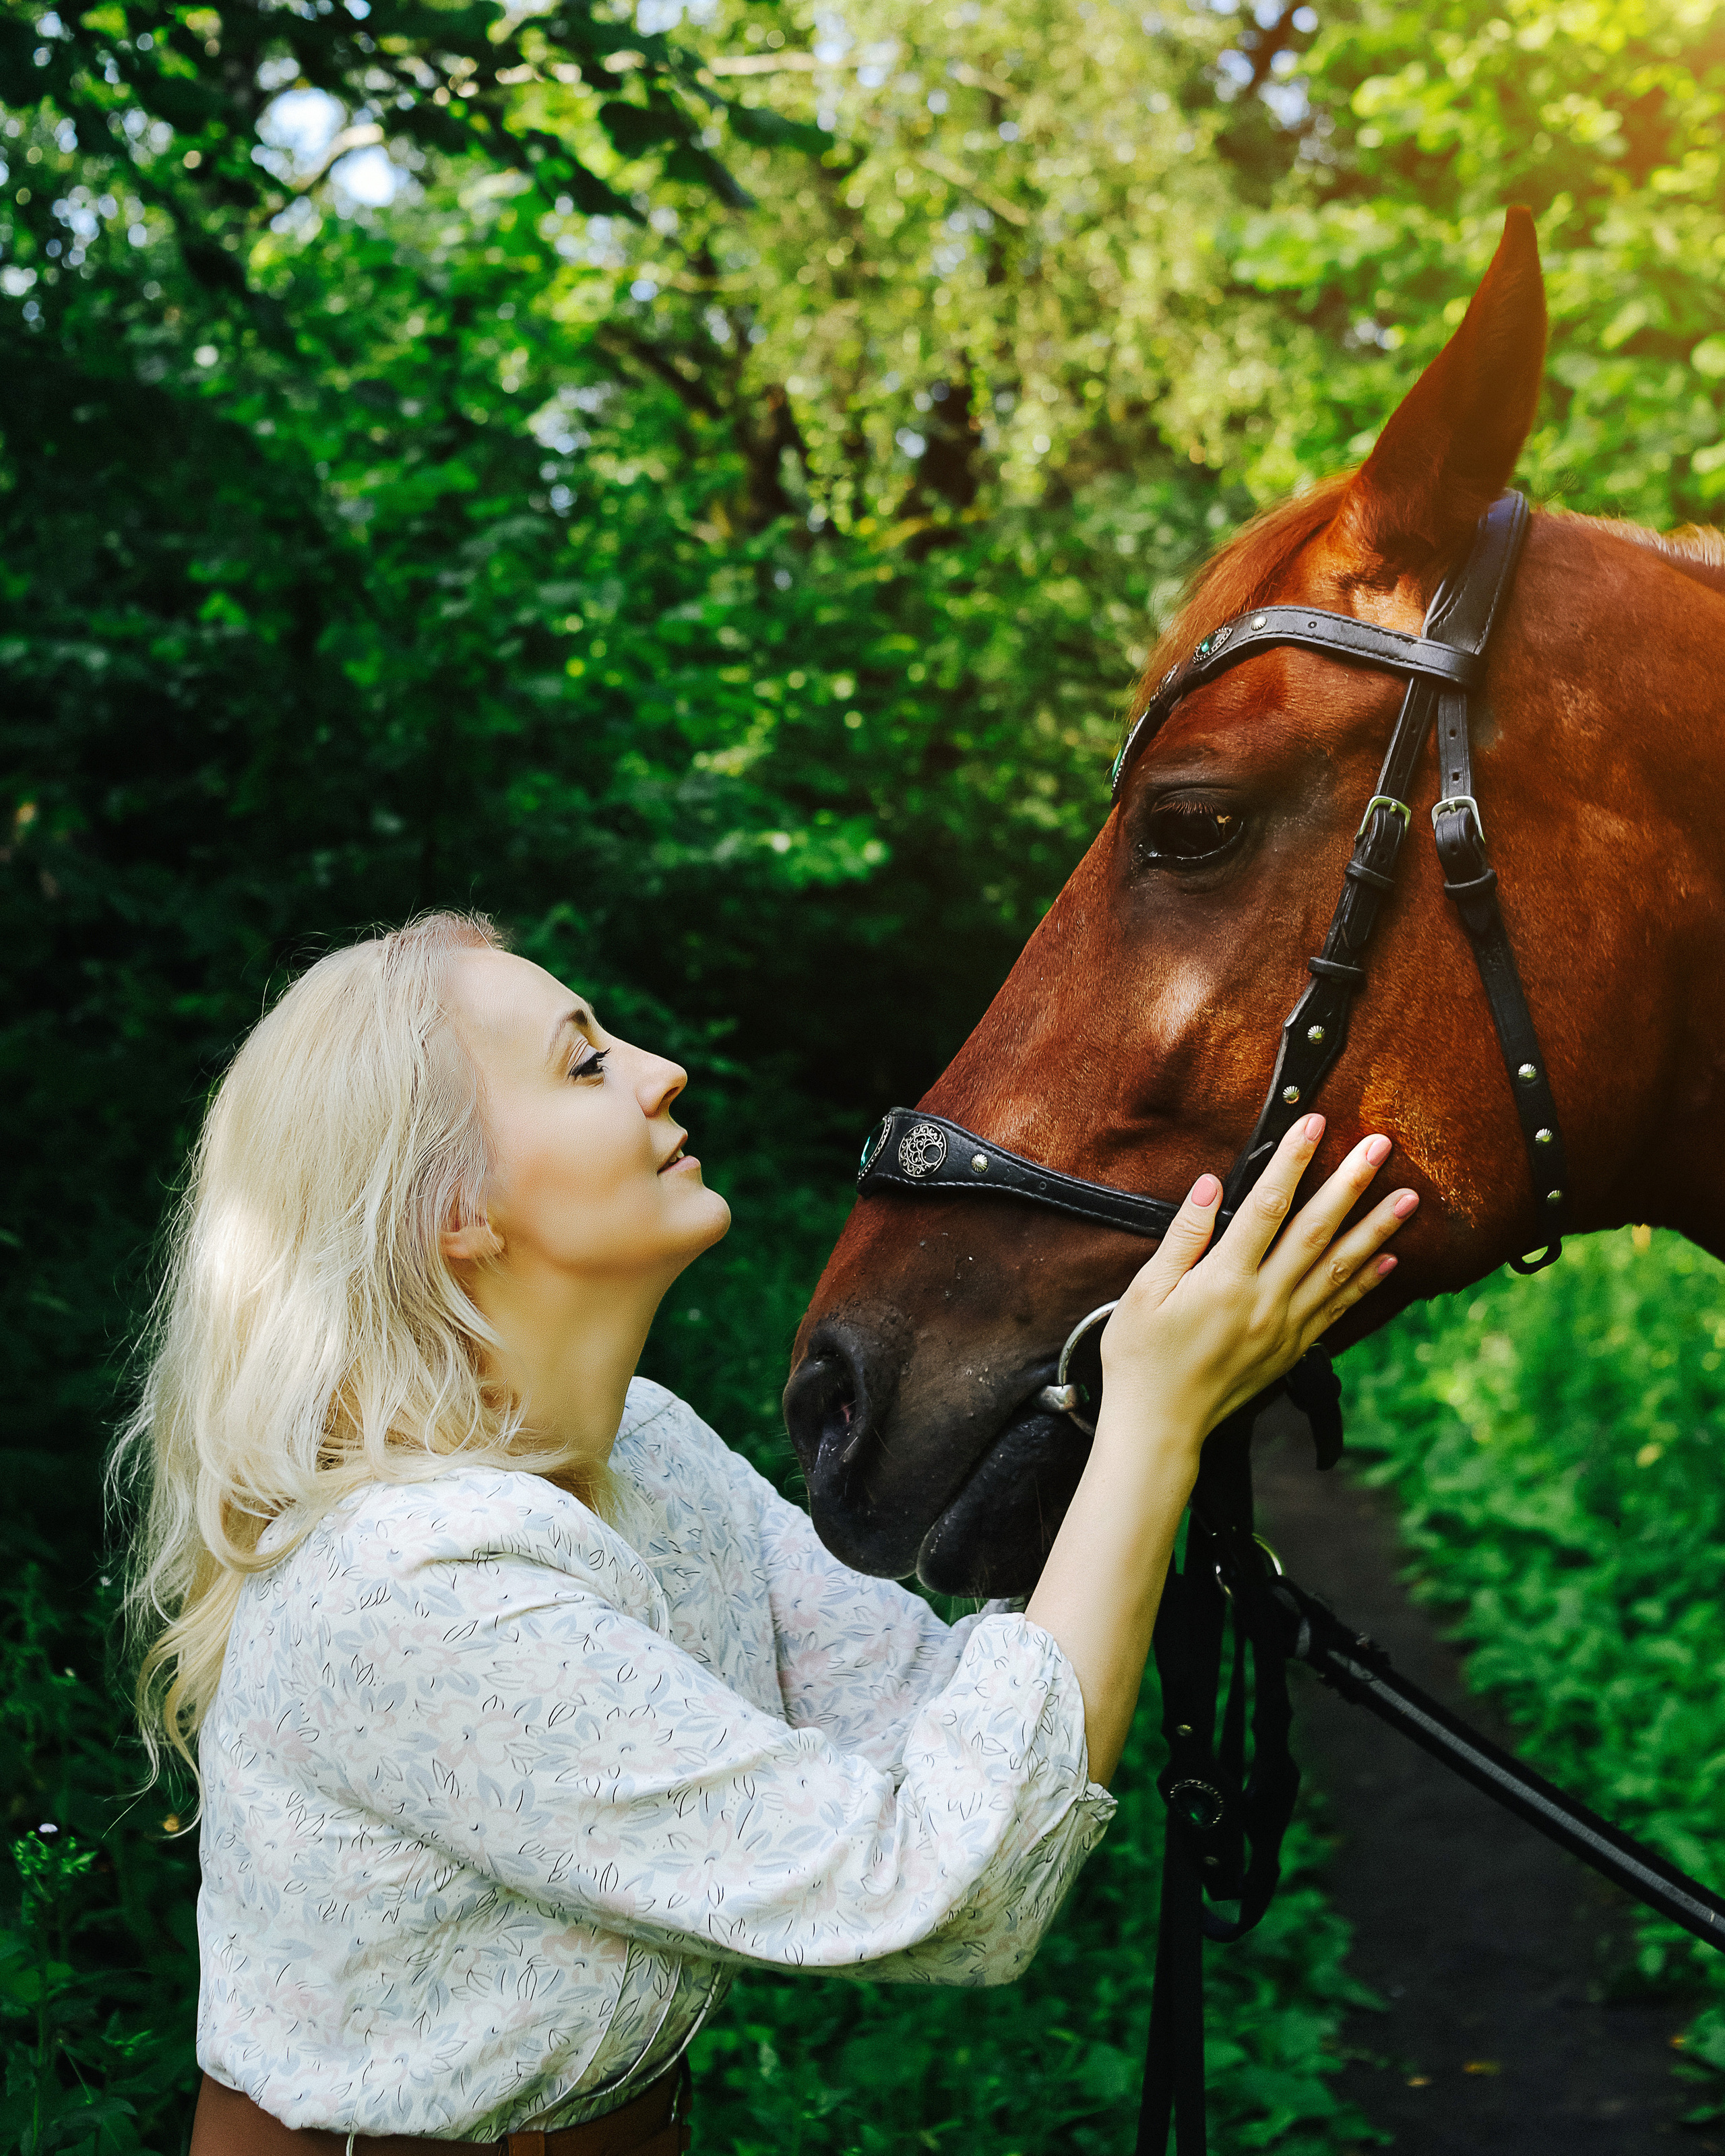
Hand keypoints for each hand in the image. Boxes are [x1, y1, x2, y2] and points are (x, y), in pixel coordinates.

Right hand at [1096, 1113, 1415, 1454]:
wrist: (1161, 1427)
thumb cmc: (1141, 1358)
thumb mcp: (1145, 1292)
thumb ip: (1183, 1237)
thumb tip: (1208, 1185)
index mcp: (1225, 1280)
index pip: (1265, 1206)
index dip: (1292, 1161)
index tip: (1314, 1122)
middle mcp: (1264, 1301)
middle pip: (1317, 1231)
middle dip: (1352, 1184)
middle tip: (1383, 1146)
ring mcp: (1285, 1327)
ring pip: (1340, 1268)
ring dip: (1376, 1229)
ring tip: (1408, 1198)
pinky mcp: (1294, 1349)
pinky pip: (1339, 1309)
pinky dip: (1367, 1282)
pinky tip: (1389, 1259)